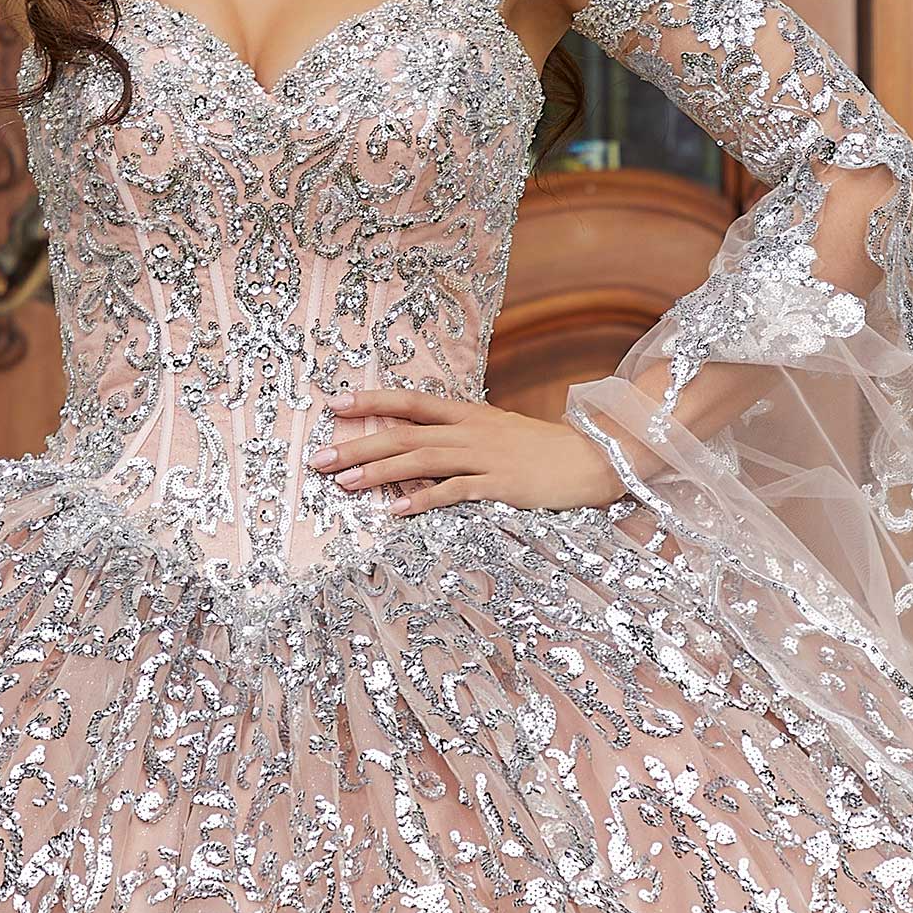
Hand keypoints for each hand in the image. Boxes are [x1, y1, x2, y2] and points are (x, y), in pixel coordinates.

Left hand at [311, 386, 626, 514]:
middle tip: (319, 459)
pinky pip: (454, 492)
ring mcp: (485, 457)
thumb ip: (459, 434)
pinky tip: (396, 512)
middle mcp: (470, 430)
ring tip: (345, 483)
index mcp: (467, 414)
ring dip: (380, 472)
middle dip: (358, 444)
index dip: (371, 401)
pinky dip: (423, 500)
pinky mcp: (500, 484)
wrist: (593, 458)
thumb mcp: (496, 431)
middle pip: (404, 434)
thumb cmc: (541, 449)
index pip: (410, 402)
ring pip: (422, 460)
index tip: (333, 404)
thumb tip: (419, 440)